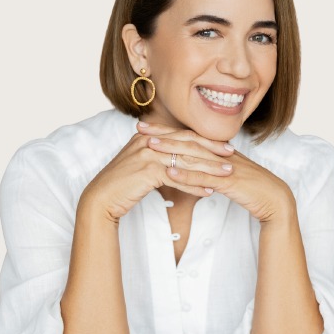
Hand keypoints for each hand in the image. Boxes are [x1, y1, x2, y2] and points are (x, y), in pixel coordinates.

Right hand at [79, 122, 234, 220]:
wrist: (101, 198)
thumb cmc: (122, 184)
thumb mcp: (141, 164)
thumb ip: (158, 157)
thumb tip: (178, 161)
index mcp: (148, 136)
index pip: (183, 135)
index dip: (205, 140)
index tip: (223, 146)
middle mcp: (148, 141)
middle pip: (188, 144)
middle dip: (212, 150)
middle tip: (232, 156)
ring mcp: (147, 155)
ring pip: (185, 160)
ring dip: (209, 168)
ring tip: (227, 175)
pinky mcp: (147, 171)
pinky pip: (178, 177)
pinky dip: (194, 184)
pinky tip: (209, 191)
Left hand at [139, 123, 294, 222]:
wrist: (276, 200)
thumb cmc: (252, 189)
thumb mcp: (228, 176)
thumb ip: (211, 170)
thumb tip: (193, 168)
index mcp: (219, 151)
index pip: (190, 136)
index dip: (168, 130)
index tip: (147, 127)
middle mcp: (221, 154)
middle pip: (188, 140)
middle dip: (163, 133)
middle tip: (139, 128)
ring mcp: (225, 166)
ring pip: (194, 156)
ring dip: (171, 150)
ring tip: (148, 146)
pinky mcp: (230, 181)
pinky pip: (205, 177)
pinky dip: (187, 175)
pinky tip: (169, 172)